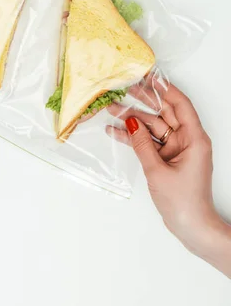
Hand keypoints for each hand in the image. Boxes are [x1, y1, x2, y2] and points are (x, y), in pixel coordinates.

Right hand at [106, 81, 230, 277]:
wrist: (192, 227)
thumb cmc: (184, 202)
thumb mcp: (158, 170)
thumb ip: (142, 145)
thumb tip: (130, 123)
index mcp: (194, 138)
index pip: (180, 104)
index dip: (164, 89)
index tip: (148, 77)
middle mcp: (187, 140)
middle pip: (164, 112)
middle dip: (144, 101)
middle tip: (124, 89)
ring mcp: (177, 149)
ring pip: (153, 127)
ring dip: (133, 120)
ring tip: (112, 110)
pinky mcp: (167, 158)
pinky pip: (149, 142)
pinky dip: (134, 138)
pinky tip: (116, 131)